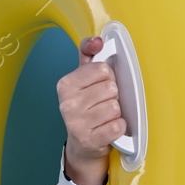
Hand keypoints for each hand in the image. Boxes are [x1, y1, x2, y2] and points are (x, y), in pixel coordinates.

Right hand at [56, 35, 122, 184]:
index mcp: (65, 85)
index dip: (107, 77)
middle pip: (111, 88)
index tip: (99, 86)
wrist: (83, 144)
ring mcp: (77, 123)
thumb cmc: (86, 108)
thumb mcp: (84, 80)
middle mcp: (67, 103)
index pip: (102, 69)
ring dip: (115, 113)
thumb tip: (96, 40)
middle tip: (102, 104)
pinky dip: (119, 127)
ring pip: (115, 106)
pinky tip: (108, 128)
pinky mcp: (90, 139)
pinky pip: (118, 125)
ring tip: (105, 117)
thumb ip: (89, 55)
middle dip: (112, 95)